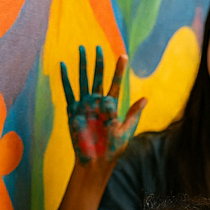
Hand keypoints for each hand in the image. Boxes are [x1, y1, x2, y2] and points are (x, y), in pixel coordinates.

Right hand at [61, 45, 145, 166]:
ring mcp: (85, 105)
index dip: (119, 70)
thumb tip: (145, 98)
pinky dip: (65, 79)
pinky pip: (69, 92)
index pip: (116, 83)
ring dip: (82, 65)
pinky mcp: (73, 111)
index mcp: (111, 105)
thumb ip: (133, 113)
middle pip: (98, 77)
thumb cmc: (113, 148)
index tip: (123, 56)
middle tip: (98, 47)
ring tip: (81, 49)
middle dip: (98, 62)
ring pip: (83, 80)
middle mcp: (97, 102)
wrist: (96, 161)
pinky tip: (63, 66)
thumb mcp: (126, 130)